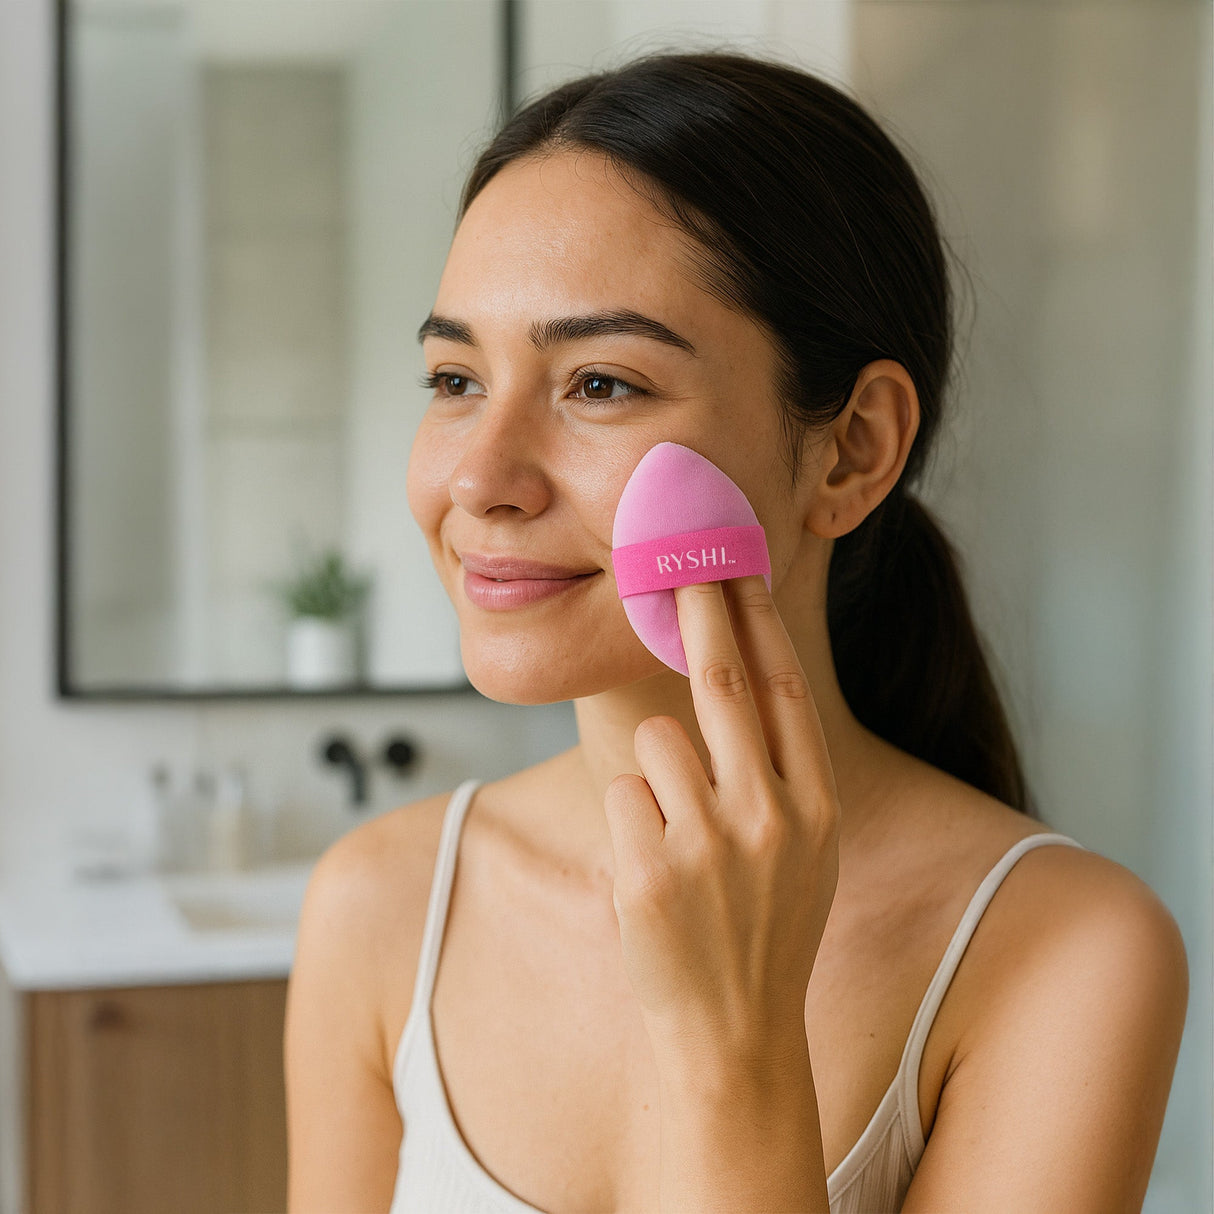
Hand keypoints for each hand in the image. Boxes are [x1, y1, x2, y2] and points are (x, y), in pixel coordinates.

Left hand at [604, 575, 840, 1067]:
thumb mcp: (804, 853)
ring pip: (653, 740)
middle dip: (698, 615)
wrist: (734, 1032)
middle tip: (677, 569)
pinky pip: (620, 793)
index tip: (739, 572)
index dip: (759, 624)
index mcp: (816, 806)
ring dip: (652, 771)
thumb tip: (745, 681)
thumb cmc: (763, 931)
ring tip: (674, 838)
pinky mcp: (651, 870)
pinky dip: (628, 820)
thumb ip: (781, 776)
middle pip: (721, 684)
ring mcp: (710, 844)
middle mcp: (771, 816)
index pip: (784, 690)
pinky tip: (653, 873)